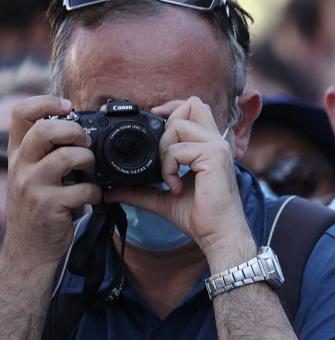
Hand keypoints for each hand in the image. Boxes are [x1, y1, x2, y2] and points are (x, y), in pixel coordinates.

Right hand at [2, 96, 99, 269]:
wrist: (30, 249)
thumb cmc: (40, 209)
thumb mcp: (35, 176)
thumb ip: (49, 154)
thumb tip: (82, 132)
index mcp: (19, 154)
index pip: (22, 113)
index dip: (46, 103)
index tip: (68, 107)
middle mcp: (21, 166)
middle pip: (45, 129)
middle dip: (74, 130)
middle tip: (86, 143)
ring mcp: (33, 185)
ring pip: (67, 157)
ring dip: (89, 161)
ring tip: (90, 172)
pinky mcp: (49, 205)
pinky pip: (83, 190)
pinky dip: (95, 192)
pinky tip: (92, 198)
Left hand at [105, 97, 253, 269]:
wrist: (217, 234)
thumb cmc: (200, 217)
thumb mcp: (163, 198)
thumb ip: (140, 190)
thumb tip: (111, 192)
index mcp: (209, 146)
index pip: (193, 107)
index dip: (172, 109)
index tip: (155, 127)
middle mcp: (216, 142)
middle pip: (191, 105)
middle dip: (167, 124)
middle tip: (163, 156)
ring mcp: (218, 147)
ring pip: (178, 125)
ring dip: (164, 151)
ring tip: (168, 176)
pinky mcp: (215, 156)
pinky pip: (179, 149)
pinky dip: (169, 167)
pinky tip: (175, 187)